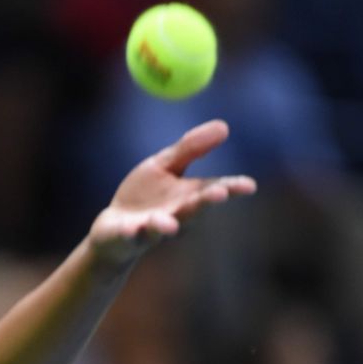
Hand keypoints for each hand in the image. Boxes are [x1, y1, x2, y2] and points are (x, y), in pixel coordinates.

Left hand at [88, 120, 255, 266]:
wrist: (112, 230)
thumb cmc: (144, 197)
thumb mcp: (164, 166)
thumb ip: (190, 149)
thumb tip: (224, 126)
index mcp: (187, 197)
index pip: (213, 190)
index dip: (232, 188)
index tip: (249, 185)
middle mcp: (175, 216)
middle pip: (193, 209)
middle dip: (206, 202)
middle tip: (221, 193)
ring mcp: (151, 228)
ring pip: (162, 227)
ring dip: (167, 224)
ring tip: (170, 223)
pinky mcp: (127, 236)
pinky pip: (130, 235)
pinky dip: (133, 232)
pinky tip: (133, 229)